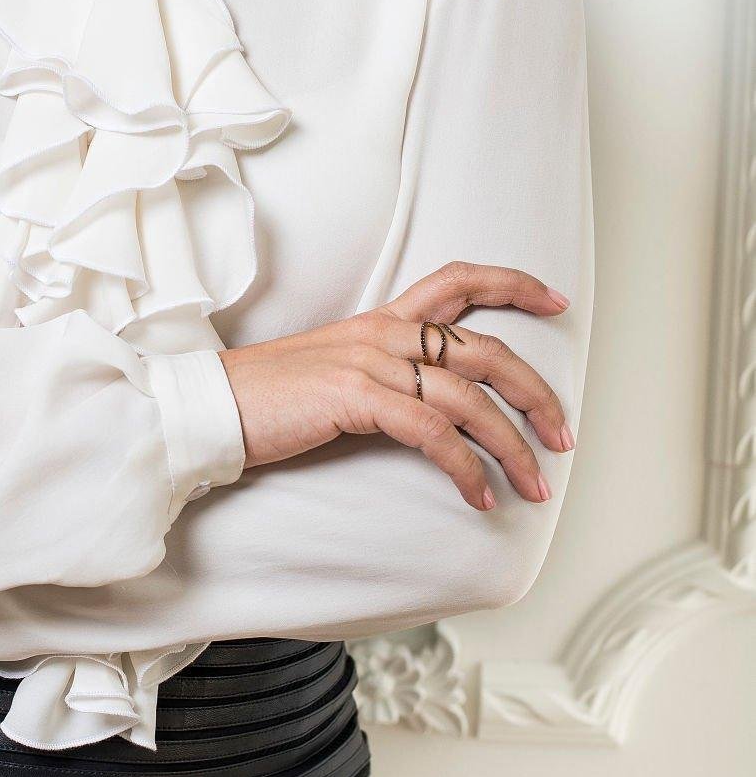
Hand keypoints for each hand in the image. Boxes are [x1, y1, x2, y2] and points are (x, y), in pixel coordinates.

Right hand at [218, 260, 574, 510]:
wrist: (211, 406)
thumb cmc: (265, 401)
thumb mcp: (332, 374)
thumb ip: (381, 379)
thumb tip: (431, 414)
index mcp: (378, 320)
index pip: (456, 281)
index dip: (512, 284)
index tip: (555, 301)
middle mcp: (383, 332)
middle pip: (483, 347)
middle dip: (535, 391)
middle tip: (564, 433)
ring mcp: (371, 361)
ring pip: (469, 396)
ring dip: (513, 445)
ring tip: (535, 484)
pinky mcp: (357, 397)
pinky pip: (433, 433)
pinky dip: (466, 468)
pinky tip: (480, 495)